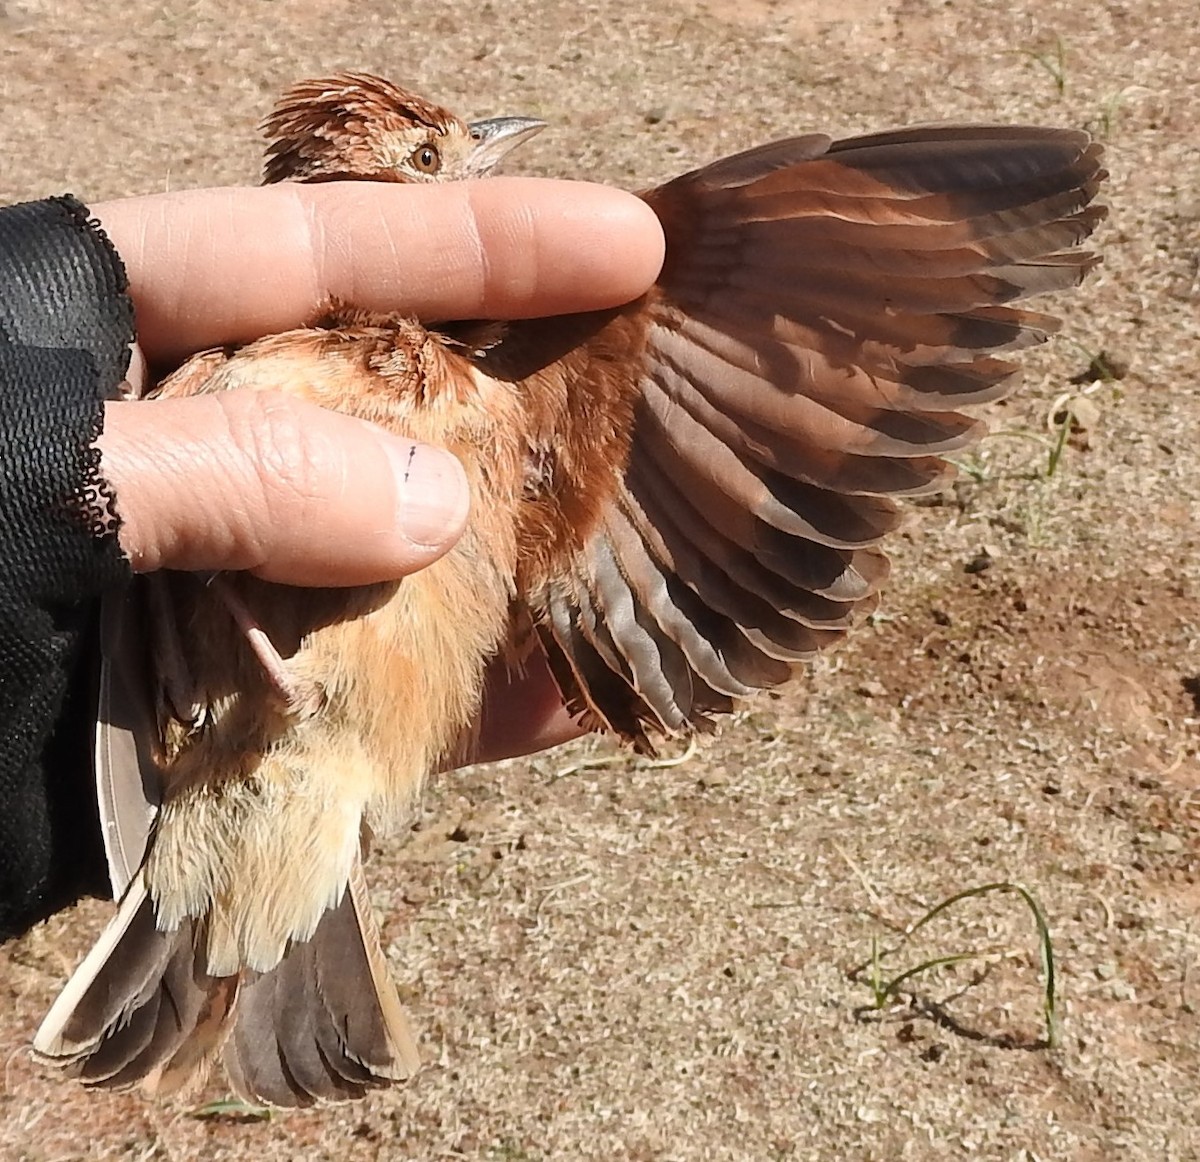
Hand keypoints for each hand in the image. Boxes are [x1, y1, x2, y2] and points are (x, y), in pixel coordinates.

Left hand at [93, 179, 664, 758]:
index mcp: (108, 335)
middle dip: (511, 402)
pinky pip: (362, 705)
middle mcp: (182, 451)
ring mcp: (205, 585)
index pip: (315, 253)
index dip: (472, 245)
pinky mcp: (214, 716)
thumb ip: (230, 471)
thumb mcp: (34, 482)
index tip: (624, 245)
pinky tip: (566, 703)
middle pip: (381, 406)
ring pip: (393, 561)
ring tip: (640, 553)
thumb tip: (432, 506)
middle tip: (653, 398)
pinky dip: (456, 710)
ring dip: (508, 569)